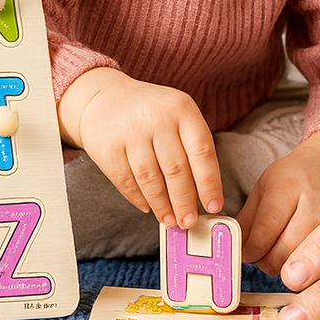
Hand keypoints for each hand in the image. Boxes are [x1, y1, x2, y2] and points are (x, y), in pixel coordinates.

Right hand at [57, 67, 222, 228]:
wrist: (105, 98)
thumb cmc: (152, 113)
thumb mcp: (177, 115)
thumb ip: (192, 148)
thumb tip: (202, 195)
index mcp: (182, 108)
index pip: (202, 151)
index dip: (209, 183)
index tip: (214, 206)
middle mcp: (157, 119)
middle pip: (176, 169)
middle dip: (184, 202)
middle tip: (189, 222)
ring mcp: (130, 133)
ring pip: (151, 180)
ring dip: (162, 205)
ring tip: (169, 220)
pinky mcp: (108, 149)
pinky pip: (127, 182)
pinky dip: (139, 199)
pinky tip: (148, 207)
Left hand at [235, 129, 319, 275]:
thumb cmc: (298, 176)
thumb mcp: (266, 185)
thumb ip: (248, 218)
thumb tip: (233, 251)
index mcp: (292, 185)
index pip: (264, 232)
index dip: (249, 249)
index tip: (245, 251)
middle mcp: (319, 205)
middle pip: (284, 256)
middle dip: (267, 261)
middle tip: (263, 254)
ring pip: (305, 270)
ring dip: (288, 269)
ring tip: (285, 253)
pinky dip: (314, 273)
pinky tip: (308, 259)